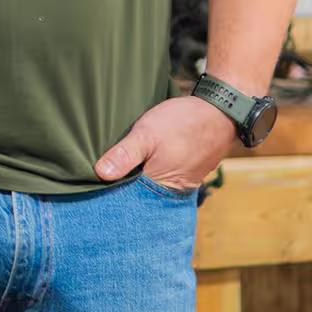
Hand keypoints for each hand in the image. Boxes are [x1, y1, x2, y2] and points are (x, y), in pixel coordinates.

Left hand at [94, 95, 238, 189]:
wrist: (219, 112)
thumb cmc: (182, 123)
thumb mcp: (146, 134)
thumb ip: (124, 155)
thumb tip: (100, 174)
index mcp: (162, 187)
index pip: (129, 199)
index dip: (111, 191)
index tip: (91, 184)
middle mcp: (173, 191)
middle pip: (140, 193)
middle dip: (121, 185)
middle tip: (98, 174)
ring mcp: (181, 182)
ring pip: (150, 184)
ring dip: (135, 177)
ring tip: (114, 167)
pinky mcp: (186, 172)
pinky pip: (162, 176)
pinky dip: (149, 170)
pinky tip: (137, 161)